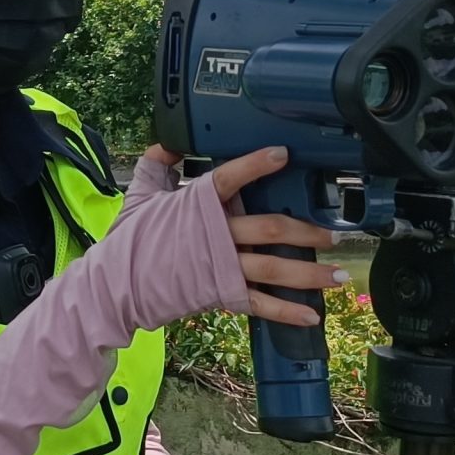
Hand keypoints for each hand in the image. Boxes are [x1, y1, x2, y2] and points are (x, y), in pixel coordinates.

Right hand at [139, 145, 345, 328]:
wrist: (116, 286)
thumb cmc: (128, 240)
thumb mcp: (139, 194)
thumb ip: (158, 163)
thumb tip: (171, 140)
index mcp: (195, 204)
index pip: (229, 177)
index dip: (256, 164)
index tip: (282, 154)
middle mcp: (215, 234)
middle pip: (270, 227)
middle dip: (307, 231)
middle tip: (335, 233)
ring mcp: (220, 266)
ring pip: (274, 267)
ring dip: (310, 272)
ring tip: (339, 275)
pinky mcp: (219, 293)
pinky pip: (259, 303)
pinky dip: (287, 311)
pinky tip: (312, 314)